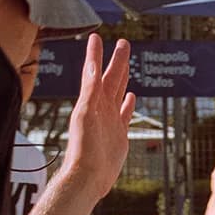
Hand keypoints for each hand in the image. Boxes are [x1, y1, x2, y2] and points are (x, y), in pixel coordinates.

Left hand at [61, 34, 135, 202]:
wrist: (89, 177)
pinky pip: (124, 114)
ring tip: (126, 64)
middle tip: (124, 43)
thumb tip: (90, 67)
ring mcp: (110, 120)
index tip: (96, 37)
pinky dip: (128, 104)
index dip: (96, 55)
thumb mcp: (85, 115)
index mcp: (91, 102)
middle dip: (117, 61)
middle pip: (111, 78)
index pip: (93, 72)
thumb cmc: (84, 149)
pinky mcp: (118, 134)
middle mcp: (100, 108)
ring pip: (118, 93)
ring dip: (122, 78)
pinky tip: (130, 97)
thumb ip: (89, 92)